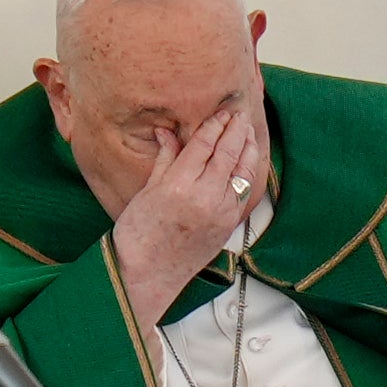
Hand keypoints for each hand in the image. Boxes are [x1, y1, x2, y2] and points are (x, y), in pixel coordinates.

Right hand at [112, 110, 263, 325]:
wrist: (146, 274)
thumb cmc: (139, 236)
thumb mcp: (147, 191)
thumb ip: (165, 158)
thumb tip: (167, 131)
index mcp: (179, 185)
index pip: (205, 144)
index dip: (214, 124)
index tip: (220, 113)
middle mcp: (204, 197)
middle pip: (228, 152)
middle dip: (236, 129)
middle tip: (239, 114)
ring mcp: (220, 213)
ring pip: (242, 171)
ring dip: (247, 148)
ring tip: (248, 132)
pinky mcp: (228, 226)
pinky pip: (243, 192)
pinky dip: (247, 173)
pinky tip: (246, 162)